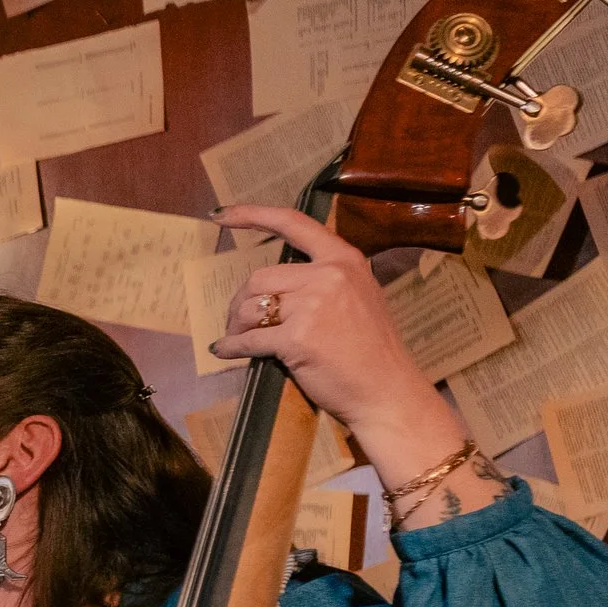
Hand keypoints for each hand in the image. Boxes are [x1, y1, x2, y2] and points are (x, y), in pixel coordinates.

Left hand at [208, 205, 469, 471]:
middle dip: (240, 302)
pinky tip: (225, 352)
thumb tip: (275, 287)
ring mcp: (313, 305)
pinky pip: (249, 340)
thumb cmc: (370, 350)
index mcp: (343, 259)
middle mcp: (329, 275)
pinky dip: (232, 347)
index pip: (293, 224)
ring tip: (237, 338)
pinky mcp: (297, 338)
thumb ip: (323, 281)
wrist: (386, 390)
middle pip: (260, 278)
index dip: (252, 216)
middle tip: (237, 322)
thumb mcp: (357, 297)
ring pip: (251, 307)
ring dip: (236, 325)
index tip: (221, 216)